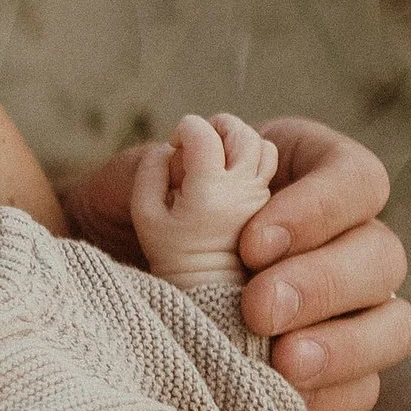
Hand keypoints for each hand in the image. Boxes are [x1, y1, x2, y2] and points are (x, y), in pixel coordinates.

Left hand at [61, 116, 410, 410]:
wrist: (105, 298)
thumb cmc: (122, 227)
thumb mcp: (127, 188)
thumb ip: (153, 170)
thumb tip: (185, 156)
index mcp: (308, 174)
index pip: (356, 179)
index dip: (319, 209)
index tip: (252, 243)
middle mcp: (344, 240)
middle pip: (383, 255)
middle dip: (325, 284)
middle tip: (259, 309)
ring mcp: (348, 309)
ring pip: (394, 325)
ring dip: (346, 347)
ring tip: (283, 364)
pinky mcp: (334, 371)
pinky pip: (363, 388)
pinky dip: (331, 397)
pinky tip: (283, 398)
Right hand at [127, 111, 276, 285]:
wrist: (206, 285)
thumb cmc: (170, 249)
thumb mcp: (145, 212)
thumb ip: (151, 169)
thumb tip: (169, 146)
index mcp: (208, 191)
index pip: (202, 133)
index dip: (184, 128)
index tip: (175, 142)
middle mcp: (240, 190)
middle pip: (241, 133)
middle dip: (217, 125)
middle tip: (200, 137)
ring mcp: (257, 195)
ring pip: (261, 145)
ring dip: (237, 138)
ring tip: (216, 151)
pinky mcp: (265, 201)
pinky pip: (266, 162)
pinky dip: (247, 155)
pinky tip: (227, 169)